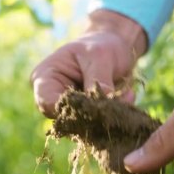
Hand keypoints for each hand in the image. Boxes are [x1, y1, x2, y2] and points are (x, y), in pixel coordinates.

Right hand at [30, 10, 146, 116]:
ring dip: (106, 117)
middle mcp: (53, 96)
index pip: (47, 103)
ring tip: (126, 96)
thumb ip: (99, 79)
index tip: (94, 105)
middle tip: (115, 103)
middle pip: (64, 119)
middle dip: (91, 115)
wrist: (115, 48)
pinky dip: (113, 116)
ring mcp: (70, 109)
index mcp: (46, 77)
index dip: (68, 110)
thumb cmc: (101, 46)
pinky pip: (97, 126)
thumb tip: (105, 104)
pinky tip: (128, 97)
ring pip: (82, 126)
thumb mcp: (100, 56)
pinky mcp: (86, 118)